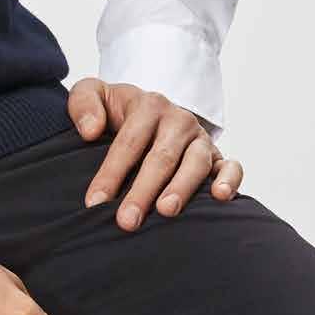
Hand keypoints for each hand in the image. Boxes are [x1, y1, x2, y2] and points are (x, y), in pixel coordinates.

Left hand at [68, 78, 243, 231]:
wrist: (147, 110)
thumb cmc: (114, 109)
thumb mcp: (92, 94)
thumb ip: (83, 103)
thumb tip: (90, 131)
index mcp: (148, 105)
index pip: (128, 142)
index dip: (111, 173)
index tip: (95, 202)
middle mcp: (177, 120)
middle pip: (161, 157)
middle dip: (143, 191)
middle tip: (127, 221)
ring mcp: (200, 138)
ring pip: (195, 163)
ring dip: (182, 188)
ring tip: (166, 211)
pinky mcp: (218, 156)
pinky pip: (231, 166)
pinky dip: (229, 180)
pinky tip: (219, 197)